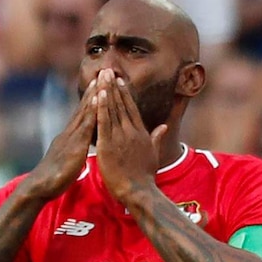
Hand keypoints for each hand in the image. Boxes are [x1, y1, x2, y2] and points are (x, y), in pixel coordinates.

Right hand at [22, 78, 97, 199]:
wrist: (40, 187)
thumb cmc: (54, 179)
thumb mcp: (67, 162)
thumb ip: (74, 152)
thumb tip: (80, 149)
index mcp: (69, 137)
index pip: (82, 114)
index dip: (91, 99)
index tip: (100, 84)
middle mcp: (69, 133)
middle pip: (84, 107)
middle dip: (94, 90)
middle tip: (103, 73)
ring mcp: (71, 138)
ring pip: (84, 112)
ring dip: (94, 95)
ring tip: (102, 80)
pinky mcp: (74, 146)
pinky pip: (85, 126)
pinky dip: (92, 112)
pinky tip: (99, 101)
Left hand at [94, 68, 164, 202]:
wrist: (138, 191)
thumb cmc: (145, 176)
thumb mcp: (153, 153)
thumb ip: (156, 138)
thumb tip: (163, 126)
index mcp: (141, 133)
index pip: (131, 108)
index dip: (124, 93)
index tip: (119, 80)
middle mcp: (131, 131)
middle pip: (121, 104)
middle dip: (114, 86)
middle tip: (108, 70)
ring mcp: (120, 137)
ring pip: (112, 109)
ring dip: (106, 91)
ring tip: (101, 76)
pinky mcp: (108, 144)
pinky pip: (104, 122)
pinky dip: (101, 107)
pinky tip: (97, 95)